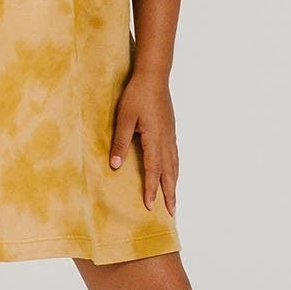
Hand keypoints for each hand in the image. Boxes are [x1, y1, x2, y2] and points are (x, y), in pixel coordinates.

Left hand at [109, 71, 178, 212]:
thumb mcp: (124, 118)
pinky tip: (173, 173)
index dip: (152, 189)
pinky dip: (175, 169)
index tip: (150, 206)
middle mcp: (166, 140)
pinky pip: (175, 156)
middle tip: (172, 212)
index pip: (154, 170)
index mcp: (154, 138)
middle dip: (170, 193)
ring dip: (174, 183)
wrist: (154, 76)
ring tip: (174, 199)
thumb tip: (115, 166)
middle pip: (169, 172)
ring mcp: (170, 135)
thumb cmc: (137, 95)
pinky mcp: (170, 130)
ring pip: (175, 165)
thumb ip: (120, 142)